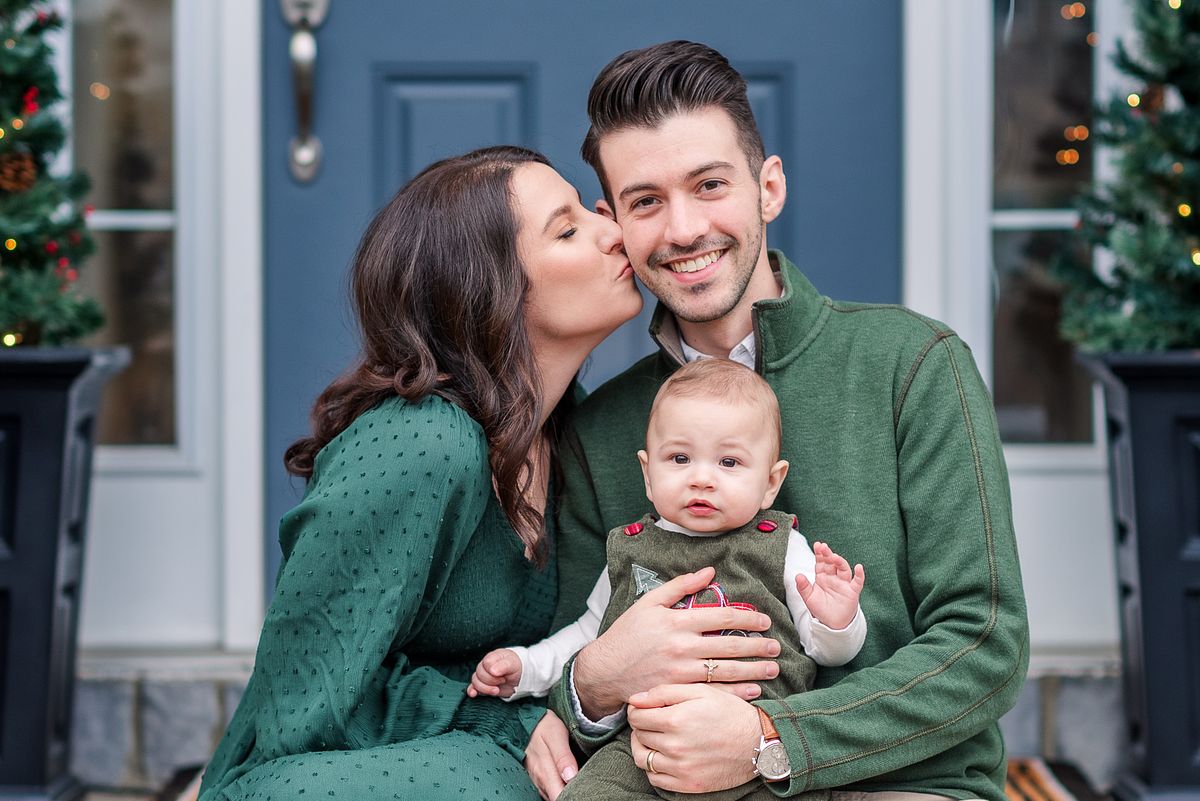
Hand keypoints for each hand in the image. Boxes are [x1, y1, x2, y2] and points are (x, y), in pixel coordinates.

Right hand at [467, 648, 521, 697]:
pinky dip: (472, 691)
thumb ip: (503, 666)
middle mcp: (485, 666)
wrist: (519, 676)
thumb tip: (492, 671)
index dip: (493, 672)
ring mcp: (482, 675)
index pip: (486, 663)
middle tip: (503, 681)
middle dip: (491, 681)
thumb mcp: (513, 664)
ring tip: (497, 690)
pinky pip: (472, 687)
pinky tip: (473, 694)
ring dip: (485, 688)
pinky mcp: (482, 685)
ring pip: (475, 682)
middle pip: (479, 674)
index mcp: (492, 657)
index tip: (503, 676)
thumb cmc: (515, 667)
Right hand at [523, 711, 577, 800]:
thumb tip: (571, 777)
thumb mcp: (556, 735)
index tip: (585, 789)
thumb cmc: (543, 725)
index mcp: (544, 772)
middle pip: (557, 797)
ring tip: (578, 781)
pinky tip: (566, 779)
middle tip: (584, 784)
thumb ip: (563, 757)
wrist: (523, 719)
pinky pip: (548, 789)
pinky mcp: (536, 777)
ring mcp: (536, 780)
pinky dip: (558, 787)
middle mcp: (539, 780)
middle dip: (571, 794)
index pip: (559, 797)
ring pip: (552, 795)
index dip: (573, 795)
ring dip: (565, 791)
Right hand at [572, 567, 780, 718]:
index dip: (747, 618)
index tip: (764, 620)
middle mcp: (682, 646)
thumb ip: (680, 586)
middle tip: (776, 647)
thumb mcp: (649, 602)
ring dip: (753, 670)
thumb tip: (709, 571)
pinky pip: (713, 692)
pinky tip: (753, 690)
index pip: (721, 616)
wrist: (605, 669)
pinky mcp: (678, 690)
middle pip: (729, 645)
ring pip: (726, 670)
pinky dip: (736, 692)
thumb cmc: (627, 633)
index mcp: (677, 621)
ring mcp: (681, 671)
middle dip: (757, 646)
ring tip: (773, 668)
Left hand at [627, 683, 761, 792]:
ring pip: (642, 759)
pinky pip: (655, 779)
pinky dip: (654, 768)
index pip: (636, 716)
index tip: (644, 708)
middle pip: (639, 735)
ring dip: (643, 747)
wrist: (759, 742)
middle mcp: (675, 746)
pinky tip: (664, 756)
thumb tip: (635, 699)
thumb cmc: (730, 712)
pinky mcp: (688, 784)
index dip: (637, 709)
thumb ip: (664, 692)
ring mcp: (681, 768)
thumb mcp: (701, 691)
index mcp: (676, 719)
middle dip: (641, 726)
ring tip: (654, 738)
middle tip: (652, 720)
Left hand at [795, 541, 864, 629]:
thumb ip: (803, 587)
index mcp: (822, 577)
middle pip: (832, 563)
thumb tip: (797, 575)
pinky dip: (860, 575)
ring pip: (843, 569)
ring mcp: (843, 584)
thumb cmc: (820, 609)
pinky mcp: (852, 592)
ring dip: (840, 562)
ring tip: (835, 557)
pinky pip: (857, 582)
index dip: (819, 554)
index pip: (820, 562)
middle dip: (828, 555)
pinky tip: (859, 567)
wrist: (832, 624)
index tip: (817, 544)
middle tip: (824, 547)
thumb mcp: (809, 599)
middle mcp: (833, 578)